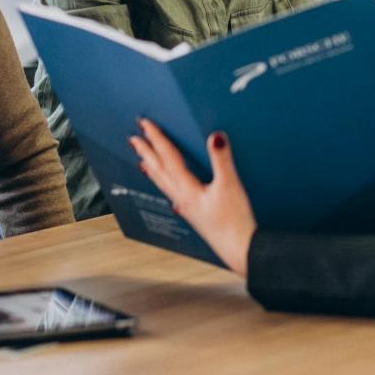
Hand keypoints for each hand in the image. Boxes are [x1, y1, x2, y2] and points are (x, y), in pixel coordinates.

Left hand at [129, 119, 256, 277]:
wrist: (240, 250)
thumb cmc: (235, 222)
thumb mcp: (230, 185)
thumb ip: (222, 159)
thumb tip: (215, 136)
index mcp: (188, 189)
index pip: (168, 158)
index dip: (157, 139)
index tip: (145, 125)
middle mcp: (182, 198)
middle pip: (159, 171)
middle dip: (147, 153)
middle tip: (133, 140)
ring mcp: (187, 208)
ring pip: (163, 184)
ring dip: (152, 169)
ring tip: (141, 161)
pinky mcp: (194, 216)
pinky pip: (173, 195)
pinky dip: (165, 186)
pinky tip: (170, 192)